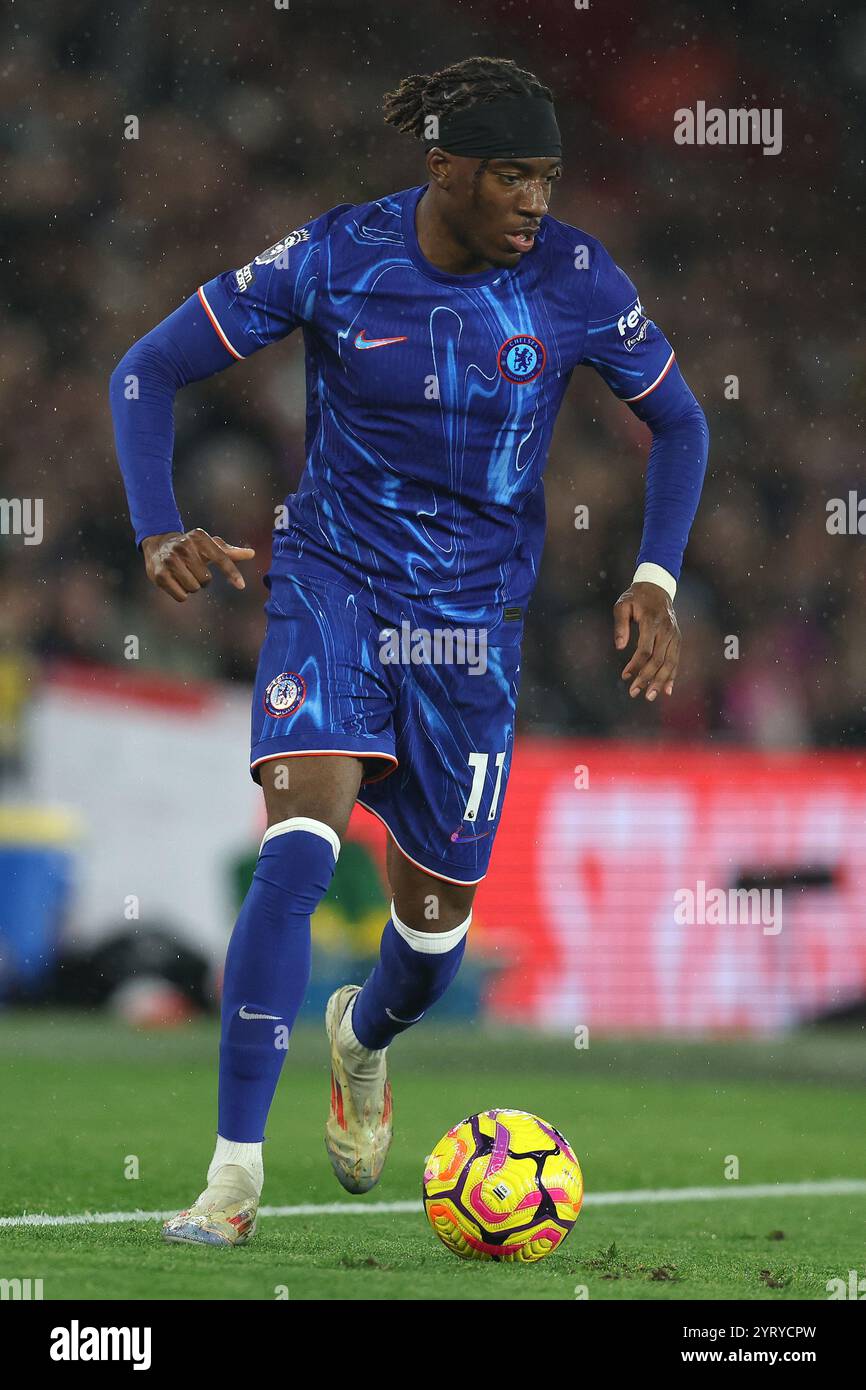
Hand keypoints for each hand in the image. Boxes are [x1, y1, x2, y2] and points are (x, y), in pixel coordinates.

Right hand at [141, 528, 255, 602]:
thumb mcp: (209, 546)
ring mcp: (170, 559)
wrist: (158, 545)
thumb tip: (252, 553)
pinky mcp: (159, 574)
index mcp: (199, 538)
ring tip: (184, 574)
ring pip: (193, 588)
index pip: (220, 558)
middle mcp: (184, 546)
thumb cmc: (191, 548)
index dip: (232, 573)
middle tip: (193, 570)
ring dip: (191, 587)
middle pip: (206, 579)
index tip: (241, 585)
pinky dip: (181, 594)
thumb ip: (230, 552)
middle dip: (202, 580)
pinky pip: (181, 596)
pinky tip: (175, 581)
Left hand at [613, 581, 680, 700]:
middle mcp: (667, 630)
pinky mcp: (677, 639)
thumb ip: (620, 625)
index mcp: (653, 622)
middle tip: (634, 693)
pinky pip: (676, 660)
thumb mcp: (622, 605)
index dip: (635, 665)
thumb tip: (620, 647)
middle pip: (659, 660)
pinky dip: (672, 676)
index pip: (645, 650)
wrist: (657, 587)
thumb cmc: (635, 597)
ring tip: (650, 696)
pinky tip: (668, 691)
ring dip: (661, 682)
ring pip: (670, 663)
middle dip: (647, 678)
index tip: (624, 676)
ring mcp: (674, 635)